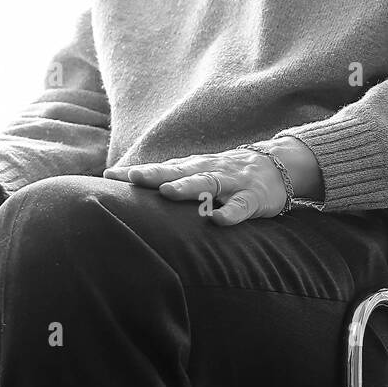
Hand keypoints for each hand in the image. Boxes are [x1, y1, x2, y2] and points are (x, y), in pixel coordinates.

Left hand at [103, 138, 321, 227]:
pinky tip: (218, 220)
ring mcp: (232, 183)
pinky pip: (241, 207)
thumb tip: (128, 187)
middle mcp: (208, 171)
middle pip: (178, 171)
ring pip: (207, 184)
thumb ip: (169, 179)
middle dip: (155, 174)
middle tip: (133, 178)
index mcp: (193, 168)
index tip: (109, 175)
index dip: (136, 172)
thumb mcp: (198, 173)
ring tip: (167, 193)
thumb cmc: (227, 175)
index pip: (160, 168)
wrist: (279, 166)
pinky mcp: (253, 198)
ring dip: (187, 188)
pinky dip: (230, 213)